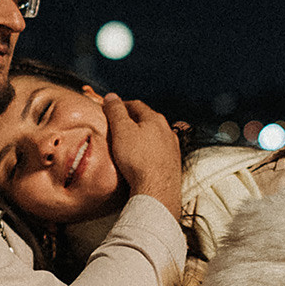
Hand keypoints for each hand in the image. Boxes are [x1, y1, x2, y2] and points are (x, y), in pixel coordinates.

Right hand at [102, 94, 182, 221]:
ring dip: (144, 136)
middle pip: (147, 120)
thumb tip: (111, 96)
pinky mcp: (173, 163)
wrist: (157, 190)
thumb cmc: (138, 160)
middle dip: (133, 120)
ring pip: (155, 136)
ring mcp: (172, 148)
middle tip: (119, 125)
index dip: (121, 105)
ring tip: (130, 143)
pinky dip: (150, 151)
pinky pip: (159, 152)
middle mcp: (167, 131)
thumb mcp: (121, 131)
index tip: (112, 109)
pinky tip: (143, 159)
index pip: (136, 105)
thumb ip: (116, 112)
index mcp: (155, 119)